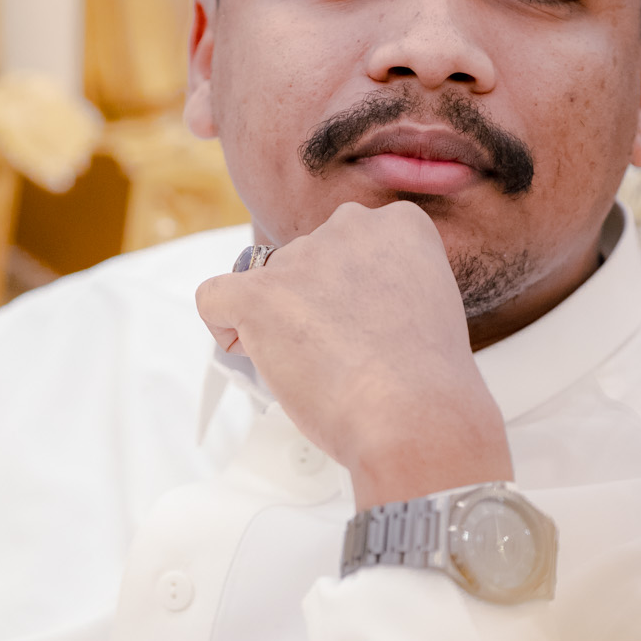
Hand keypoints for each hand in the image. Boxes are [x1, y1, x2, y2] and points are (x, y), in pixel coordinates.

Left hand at [196, 201, 512, 507]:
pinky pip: (214, 297)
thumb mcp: (426, 306)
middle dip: (312, 306)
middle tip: (343, 354)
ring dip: (278, 324)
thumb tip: (346, 303)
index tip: (365, 326)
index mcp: (399, 225)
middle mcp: (350, 227)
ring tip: (317, 369)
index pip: (349, 243)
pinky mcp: (260, 293)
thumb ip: (384, 287)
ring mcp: (302, 257)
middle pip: (305, 261)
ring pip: (265, 284)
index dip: (347, 291)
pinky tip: (254, 353)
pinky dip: (224, 327)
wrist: (415, 416)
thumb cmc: (426, 382)